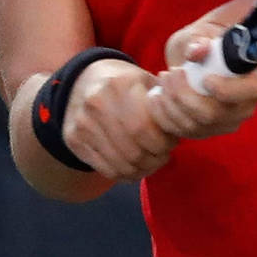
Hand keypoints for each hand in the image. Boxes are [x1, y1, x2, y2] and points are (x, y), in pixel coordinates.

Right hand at [62, 58, 177, 180]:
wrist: (83, 81)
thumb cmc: (125, 85)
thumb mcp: (145, 81)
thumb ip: (165, 100)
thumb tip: (182, 125)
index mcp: (120, 85)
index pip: (144, 128)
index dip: (163, 143)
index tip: (172, 144)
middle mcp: (97, 103)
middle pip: (133, 150)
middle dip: (155, 159)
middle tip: (164, 156)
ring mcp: (83, 123)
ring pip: (121, 164)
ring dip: (142, 171)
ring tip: (151, 163)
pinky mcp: (74, 139)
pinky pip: (106, 169)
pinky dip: (125, 175)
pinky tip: (135, 168)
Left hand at [147, 30, 256, 139]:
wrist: (204, 59)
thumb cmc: (210, 45)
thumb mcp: (207, 36)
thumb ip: (201, 42)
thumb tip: (196, 51)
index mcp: (253, 84)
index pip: (249, 93)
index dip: (226, 90)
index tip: (205, 77)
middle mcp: (241, 110)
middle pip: (212, 115)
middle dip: (184, 95)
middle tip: (171, 73)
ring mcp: (222, 124)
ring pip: (192, 125)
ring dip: (170, 103)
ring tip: (163, 78)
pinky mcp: (202, 131)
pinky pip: (179, 131)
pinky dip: (163, 114)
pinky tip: (156, 96)